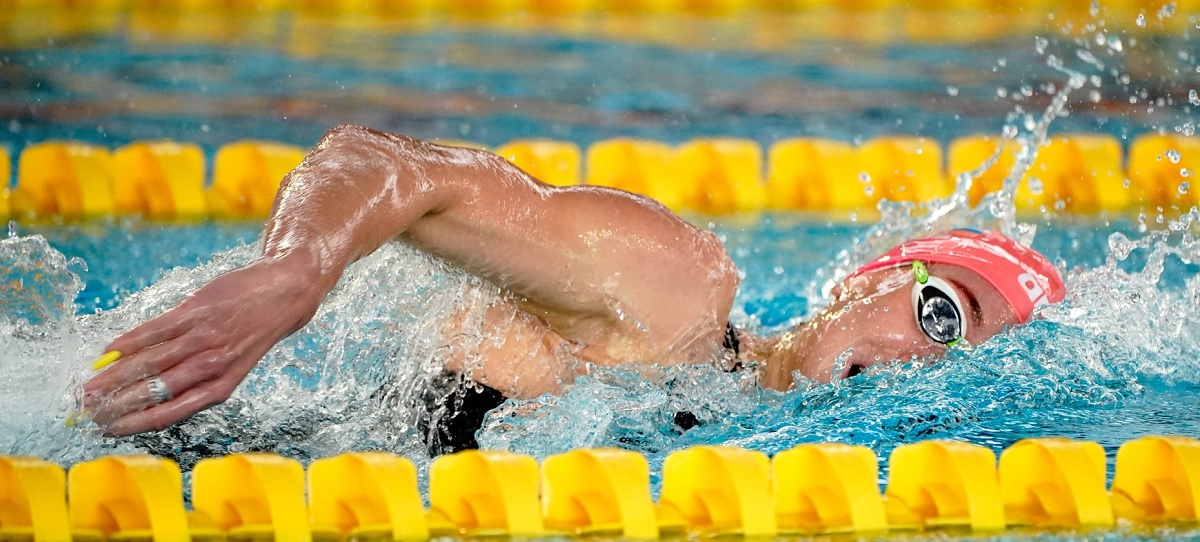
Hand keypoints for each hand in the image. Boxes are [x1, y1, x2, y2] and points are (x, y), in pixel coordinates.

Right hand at [81, 254, 325, 435]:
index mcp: (221, 387)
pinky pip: (155, 329)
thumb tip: (150, 395)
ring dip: (114, 377)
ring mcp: (203, 337)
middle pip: (154, 391)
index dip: (134, 423)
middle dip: (116, 404)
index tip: (107, 429)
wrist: (286, 293)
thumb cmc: (256, 332)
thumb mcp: (234, 366)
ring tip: (88, 388)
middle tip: (86, 412)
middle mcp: (211, 366)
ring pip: (149, 362)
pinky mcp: (196, 311)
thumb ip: (199, 380)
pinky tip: (108, 352)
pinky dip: (129, 341)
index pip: (169, 413)